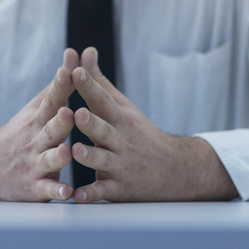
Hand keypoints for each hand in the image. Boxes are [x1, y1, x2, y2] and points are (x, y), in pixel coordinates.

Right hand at [0, 49, 79, 201]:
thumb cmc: (23, 131)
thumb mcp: (38, 106)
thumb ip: (60, 83)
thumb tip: (75, 52)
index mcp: (39, 119)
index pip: (50, 99)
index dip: (59, 86)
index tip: (67, 71)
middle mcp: (36, 140)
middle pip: (51, 130)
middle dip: (60, 122)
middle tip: (69, 112)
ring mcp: (34, 164)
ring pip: (49, 160)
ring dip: (58, 156)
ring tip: (67, 152)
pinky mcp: (35, 187)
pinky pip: (47, 190)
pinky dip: (56, 192)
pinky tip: (67, 193)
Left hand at [70, 47, 238, 202]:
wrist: (174, 170)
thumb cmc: (138, 133)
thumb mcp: (123, 106)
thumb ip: (99, 82)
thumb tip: (85, 51)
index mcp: (120, 119)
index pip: (103, 99)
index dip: (89, 86)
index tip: (75, 71)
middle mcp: (121, 140)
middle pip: (104, 129)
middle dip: (91, 121)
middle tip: (77, 113)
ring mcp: (121, 165)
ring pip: (103, 160)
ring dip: (89, 156)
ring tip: (75, 151)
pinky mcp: (119, 188)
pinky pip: (103, 191)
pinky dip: (91, 194)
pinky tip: (78, 196)